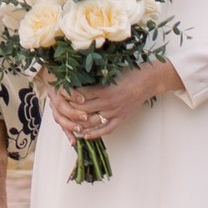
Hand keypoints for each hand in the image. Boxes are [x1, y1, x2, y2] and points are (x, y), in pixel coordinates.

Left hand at [48, 61, 178, 142]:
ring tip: (67, 123)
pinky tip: (85, 136)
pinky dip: (94, 134)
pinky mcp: (120, 118)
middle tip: (59, 108)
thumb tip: (79, 74)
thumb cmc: (130, 72)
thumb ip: (96, 76)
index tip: (59, 94)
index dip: (68, 95)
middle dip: (70, 109)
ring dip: (79, 123)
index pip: (80, 95)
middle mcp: (107, 103)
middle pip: (83, 109)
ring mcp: (114, 112)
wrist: (148, 80)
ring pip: (92, 121)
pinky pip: (106, 129)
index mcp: (104, 89)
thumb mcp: (111, 71)